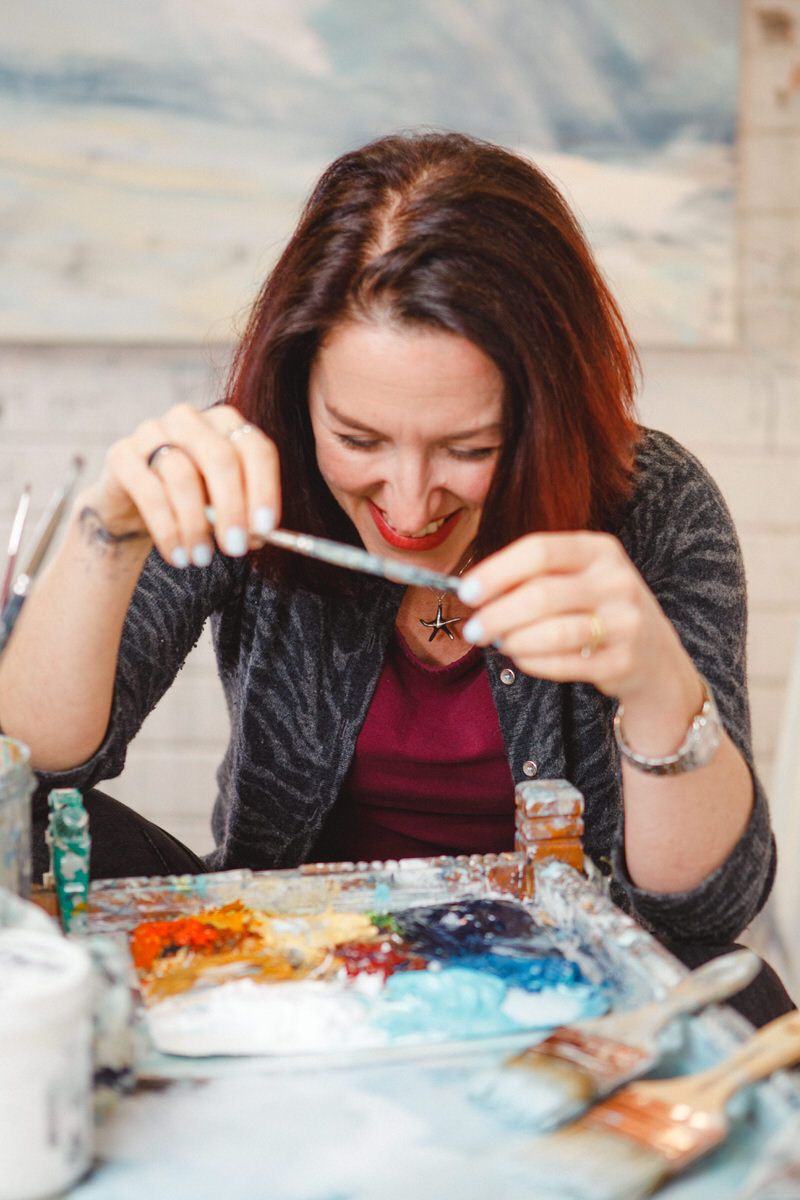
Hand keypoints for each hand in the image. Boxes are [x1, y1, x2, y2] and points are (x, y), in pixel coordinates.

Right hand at [80, 404, 280, 567]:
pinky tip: (177, 555)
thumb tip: (257, 535)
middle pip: (221, 458)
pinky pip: (149, 491)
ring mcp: (152, 432)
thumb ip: (243, 516)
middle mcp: (190, 420)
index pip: (255, 449)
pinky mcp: (122, 455)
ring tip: (202, 559)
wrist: (135, 507)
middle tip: (236, 548)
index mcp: (225, 424)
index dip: (264, 489)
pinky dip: (167, 529)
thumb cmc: (192, 503)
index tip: (265, 529)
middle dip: (232, 508)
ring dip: (196, 525)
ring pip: (183, 476)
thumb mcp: (223, 508)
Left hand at [459, 531, 691, 703]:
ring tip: (498, 643)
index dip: (497, 571)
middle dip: (497, 614)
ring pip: (553, 632)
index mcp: (600, 549)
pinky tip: (522, 658)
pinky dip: (533, 663)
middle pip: (542, 594)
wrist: (656, 656)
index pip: (540, 550)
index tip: (467, 591)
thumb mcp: (579, 577)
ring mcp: (625, 622)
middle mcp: (617, 581)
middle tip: (473, 629)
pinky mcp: (623, 661)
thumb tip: (476, 592)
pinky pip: (564, 664)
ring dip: (514, 641)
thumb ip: (534, 577)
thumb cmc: (600, 608)